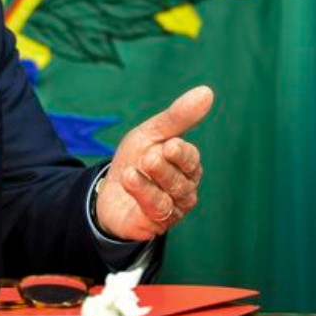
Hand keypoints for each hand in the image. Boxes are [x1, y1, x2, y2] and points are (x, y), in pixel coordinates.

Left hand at [93, 86, 214, 240]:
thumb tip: (207, 91)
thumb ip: (178, 117)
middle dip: (165, 167)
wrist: (108, 192)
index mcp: (187, 165)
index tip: (169, 144)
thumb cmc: (135, 159)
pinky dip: (143, 193)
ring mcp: (173, 209)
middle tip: (150, 157)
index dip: (181, 153)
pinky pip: (156, 209)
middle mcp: (185, 188)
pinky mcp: (156, 223)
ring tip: (137, 167)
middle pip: (182, 179)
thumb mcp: (151, 133)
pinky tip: (130, 179)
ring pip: (171, 195)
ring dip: (152, 180)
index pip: (191, 159)